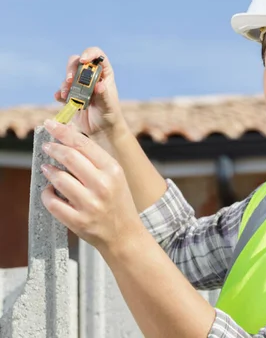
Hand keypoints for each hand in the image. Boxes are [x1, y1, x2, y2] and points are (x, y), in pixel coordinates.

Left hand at [40, 118, 143, 252]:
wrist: (125, 235)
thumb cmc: (118, 202)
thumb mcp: (115, 177)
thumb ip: (95, 160)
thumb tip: (68, 141)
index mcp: (113, 171)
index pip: (84, 144)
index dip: (63, 132)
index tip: (51, 125)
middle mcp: (103, 186)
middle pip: (70, 157)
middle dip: (53, 148)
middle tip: (47, 146)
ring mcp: (90, 204)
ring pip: (58, 179)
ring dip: (48, 171)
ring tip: (47, 168)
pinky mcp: (78, 221)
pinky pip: (52, 202)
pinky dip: (47, 194)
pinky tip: (50, 191)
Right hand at [55, 47, 126, 137]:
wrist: (102, 130)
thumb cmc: (109, 115)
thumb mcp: (108, 105)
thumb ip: (103, 95)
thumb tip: (99, 85)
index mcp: (104, 74)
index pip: (97, 56)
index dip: (89, 54)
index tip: (83, 60)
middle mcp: (91, 77)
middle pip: (77, 62)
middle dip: (71, 69)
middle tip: (70, 80)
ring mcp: (79, 85)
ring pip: (68, 76)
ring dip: (65, 83)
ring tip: (67, 95)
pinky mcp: (70, 96)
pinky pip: (61, 90)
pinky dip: (59, 94)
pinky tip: (61, 99)